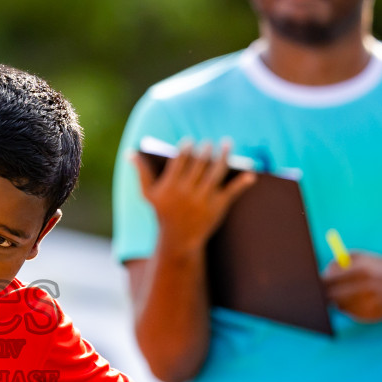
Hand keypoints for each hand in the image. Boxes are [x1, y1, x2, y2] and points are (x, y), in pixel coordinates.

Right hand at [131, 141, 255, 255]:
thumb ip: (141, 172)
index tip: (190, 141)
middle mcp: (187, 192)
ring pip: (216, 172)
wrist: (178, 240)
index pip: (180, 161)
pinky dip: (242, 181)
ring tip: (227, 144)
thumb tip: (130, 152)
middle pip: (199, 164)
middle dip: (205, 150)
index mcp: (170, 186)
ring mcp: (204, 199)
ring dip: (224, 156)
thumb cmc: (162, 213)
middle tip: (208, 142)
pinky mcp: (218, 206)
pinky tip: (251, 171)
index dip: (186, 148)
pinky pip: (231, 190)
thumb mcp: (148, 194)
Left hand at [322, 252, 381, 322]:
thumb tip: (318, 277)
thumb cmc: (375, 267)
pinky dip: (351, 309)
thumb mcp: (359, 258)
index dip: (317, 285)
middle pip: (333, 296)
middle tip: (319, 294)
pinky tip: (360, 301)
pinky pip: (352, 314)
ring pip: (341, 307)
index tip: (310, 286)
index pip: (329, 280)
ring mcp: (372, 302)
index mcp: (361, 269)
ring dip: (338, 302)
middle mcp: (367, 286)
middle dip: (324, 296)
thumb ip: (336, 264)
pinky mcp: (375, 315)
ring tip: (348, 293)